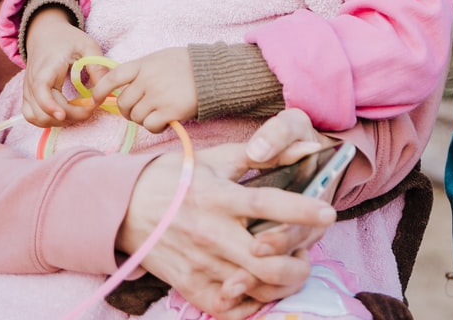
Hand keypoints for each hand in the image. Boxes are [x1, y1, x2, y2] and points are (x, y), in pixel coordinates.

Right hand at [22, 8, 102, 126]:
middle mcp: (32, 82)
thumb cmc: (68, 39)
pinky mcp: (29, 97)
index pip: (40, 89)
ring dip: (58, 122)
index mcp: (46, 67)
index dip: (49, 105)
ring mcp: (28, 91)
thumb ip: (97, 66)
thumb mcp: (87, 46)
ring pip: (35, 117)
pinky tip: (68, 114)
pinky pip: (33, 116)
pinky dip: (48, 120)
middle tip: (91, 109)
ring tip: (81, 113)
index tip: (63, 115)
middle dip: (68, 115)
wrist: (46, 34)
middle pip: (42, 109)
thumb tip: (105, 90)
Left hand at [89, 47, 196, 132]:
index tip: (96, 99)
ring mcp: (158, 96)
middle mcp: (147, 80)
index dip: (100, 90)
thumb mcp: (161, 58)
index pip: (112, 77)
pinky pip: (150, 126)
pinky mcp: (169, 111)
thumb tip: (122, 86)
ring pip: (136, 116)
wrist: (213, 72)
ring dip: (144, 119)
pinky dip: (155, 126)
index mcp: (144, 64)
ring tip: (158, 113)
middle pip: (123, 103)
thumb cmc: (188, 64)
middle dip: (129, 110)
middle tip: (141, 110)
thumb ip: (141, 70)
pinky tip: (165, 120)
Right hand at [117, 109, 336, 318]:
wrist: (124, 207)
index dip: (301, 210)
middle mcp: (211, 234)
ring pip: (254, 290)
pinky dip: (252, 304)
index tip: (328, 213)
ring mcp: (200, 265)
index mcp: (219, 197)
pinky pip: (228, 309)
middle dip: (299, 263)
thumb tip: (304, 149)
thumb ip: (263, 154)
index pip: (267, 205)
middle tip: (308, 251)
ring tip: (292, 268)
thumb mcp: (218, 158)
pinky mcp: (188, 287)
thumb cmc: (177, 177)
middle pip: (267, 262)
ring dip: (282, 285)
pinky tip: (262, 287)